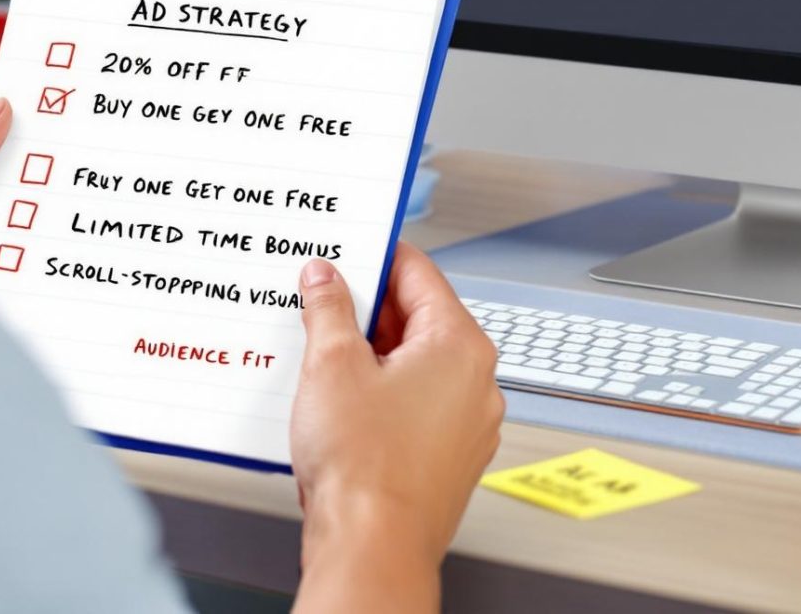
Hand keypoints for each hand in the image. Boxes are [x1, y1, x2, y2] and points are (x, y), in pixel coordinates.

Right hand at [289, 244, 502, 613]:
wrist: (372, 548)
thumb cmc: (365, 469)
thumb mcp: (330, 366)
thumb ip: (329, 310)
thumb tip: (327, 280)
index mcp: (461, 346)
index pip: (420, 274)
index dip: (377, 257)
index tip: (348, 251)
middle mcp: (477, 383)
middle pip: (421, 321)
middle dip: (369, 312)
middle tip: (323, 306)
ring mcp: (467, 425)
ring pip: (418, 367)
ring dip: (373, 357)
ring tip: (324, 360)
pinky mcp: (448, 458)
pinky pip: (418, 407)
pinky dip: (384, 396)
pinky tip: (342, 405)